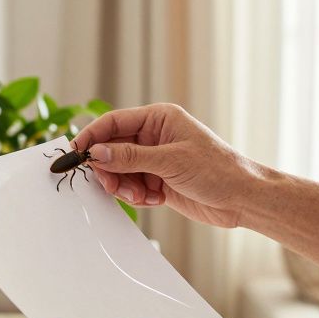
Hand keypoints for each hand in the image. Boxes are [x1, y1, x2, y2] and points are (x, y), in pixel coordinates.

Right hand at [72, 103, 257, 227]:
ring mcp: (156, 160)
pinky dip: (137, 196)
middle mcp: (155, 136)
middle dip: (109, 169)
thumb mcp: (171, 161)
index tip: (75, 154)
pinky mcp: (158, 181)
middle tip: (111, 185)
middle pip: (113, 149)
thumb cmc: (218, 170)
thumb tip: (97, 152)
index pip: (114, 122)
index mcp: (159, 118)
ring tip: (142, 195)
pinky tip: (156, 199)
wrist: (243, 198)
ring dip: (124, 186)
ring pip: (120, 171)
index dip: (92, 137)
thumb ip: (130, 156)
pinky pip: (132, 187)